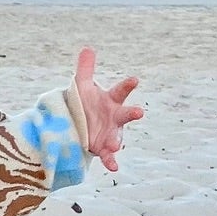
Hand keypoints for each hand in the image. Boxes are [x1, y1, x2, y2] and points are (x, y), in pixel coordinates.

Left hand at [73, 47, 142, 171]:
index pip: (121, 90)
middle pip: (126, 113)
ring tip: (116, 146)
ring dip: (117, 141)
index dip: (128, 85)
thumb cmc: (85, 103)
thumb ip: (85, 69)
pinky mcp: (103, 147)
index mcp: (111, 100)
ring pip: (118, 136)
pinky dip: (111, 160)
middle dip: (132, 112)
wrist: (78, 124)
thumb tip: (87, 48)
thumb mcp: (81, 86)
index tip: (134, 79)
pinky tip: (113, 167)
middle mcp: (115, 116)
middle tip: (139, 111)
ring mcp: (111, 132)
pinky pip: (108, 155)